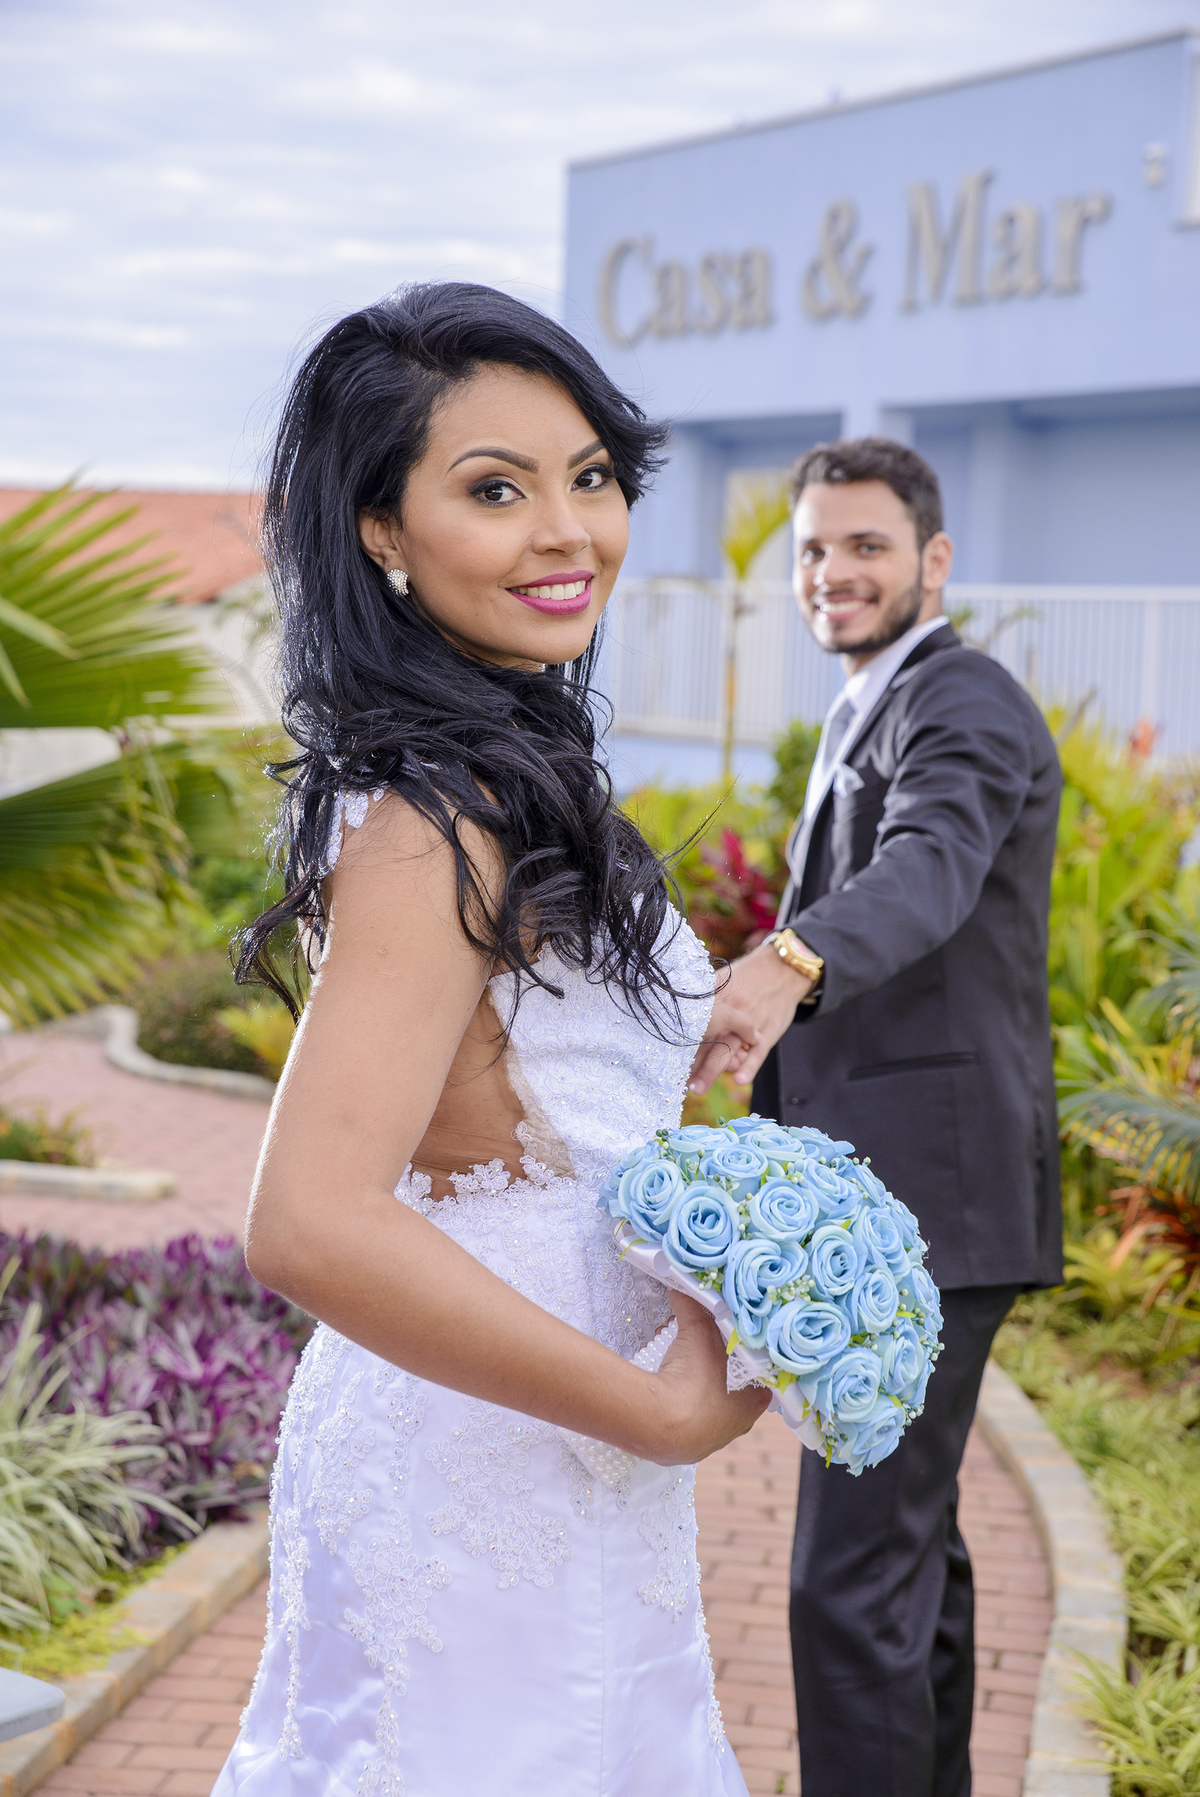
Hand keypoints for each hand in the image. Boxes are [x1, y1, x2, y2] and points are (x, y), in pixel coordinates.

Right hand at [642, 1294, 770, 1464]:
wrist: (660, 1424)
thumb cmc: (694, 1378)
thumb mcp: (696, 1333)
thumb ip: (692, 1307)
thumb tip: (681, 1286)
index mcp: (753, 1402)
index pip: (763, 1380)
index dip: (751, 1362)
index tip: (739, 1348)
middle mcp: (737, 1426)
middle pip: (737, 1398)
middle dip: (723, 1376)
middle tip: (706, 1355)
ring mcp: (711, 1442)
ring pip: (711, 1414)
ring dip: (699, 1394)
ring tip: (681, 1370)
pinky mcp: (684, 1451)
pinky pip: (687, 1426)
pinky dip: (680, 1409)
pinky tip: (668, 1394)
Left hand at [688, 939, 812, 1096]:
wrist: (782, 969)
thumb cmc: (748, 977)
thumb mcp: (721, 980)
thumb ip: (700, 997)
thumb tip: (674, 1011)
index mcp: (715, 998)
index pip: (692, 1025)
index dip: (677, 1045)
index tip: (664, 1061)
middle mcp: (731, 1010)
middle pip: (705, 1040)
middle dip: (688, 1063)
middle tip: (674, 1082)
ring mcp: (751, 1021)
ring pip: (727, 1049)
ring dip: (711, 1071)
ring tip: (696, 1089)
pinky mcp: (769, 1031)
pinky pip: (758, 1052)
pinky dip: (749, 1067)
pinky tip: (738, 1080)